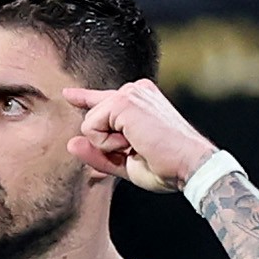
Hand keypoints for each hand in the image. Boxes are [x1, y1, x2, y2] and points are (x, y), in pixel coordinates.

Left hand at [64, 79, 217, 191]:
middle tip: (139, 151)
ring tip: (138, 146)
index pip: (104, 100)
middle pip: (92, 118)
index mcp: (140, 101)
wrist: (190, 165)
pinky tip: (132, 143)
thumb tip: (70, 144)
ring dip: (107, 145)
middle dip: (106, 144)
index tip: (68, 94)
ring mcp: (129, 93)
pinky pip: (91, 127)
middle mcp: (135, 91)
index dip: (84, 98)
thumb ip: (99, 154)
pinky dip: (106, 144)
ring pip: (89, 123)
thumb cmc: (167, 167)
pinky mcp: (123, 101)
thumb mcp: (126, 162)